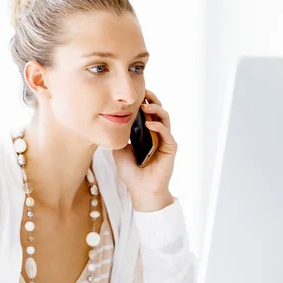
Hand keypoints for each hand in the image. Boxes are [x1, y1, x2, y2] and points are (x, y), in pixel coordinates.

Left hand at [113, 89, 176, 211]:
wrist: (140, 190)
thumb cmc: (131, 172)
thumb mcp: (119, 150)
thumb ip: (119, 135)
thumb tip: (111, 120)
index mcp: (146, 132)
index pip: (147, 112)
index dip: (143, 101)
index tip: (134, 92)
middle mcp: (157, 134)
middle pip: (158, 110)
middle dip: (152, 99)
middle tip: (144, 92)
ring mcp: (165, 140)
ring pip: (165, 118)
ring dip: (156, 109)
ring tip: (145, 106)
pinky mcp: (170, 149)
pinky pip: (167, 133)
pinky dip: (159, 126)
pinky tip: (149, 124)